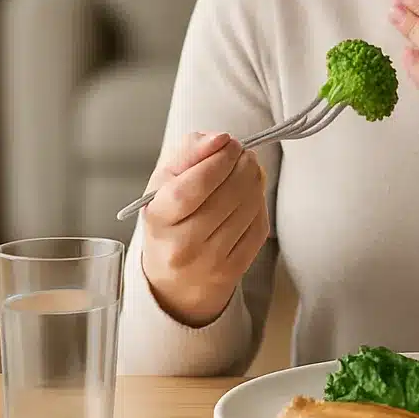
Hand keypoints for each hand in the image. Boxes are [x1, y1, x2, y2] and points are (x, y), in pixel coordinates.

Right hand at [140, 131, 268, 326]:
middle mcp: (182, 246)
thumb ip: (189, 152)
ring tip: (247, 170)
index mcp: (159, 219)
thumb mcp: (164, 182)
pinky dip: (260, 204)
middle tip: (243, 153)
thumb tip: (219, 139)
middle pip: (228, 195)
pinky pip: (259, 226)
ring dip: (254, 180)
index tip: (229, 143)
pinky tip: (249, 196)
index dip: (219, 160)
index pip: (194, 186)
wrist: (174, 278)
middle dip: (243, 165)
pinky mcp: (234, 270)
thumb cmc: (170, 219)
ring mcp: (210, 262)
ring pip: (249, 207)